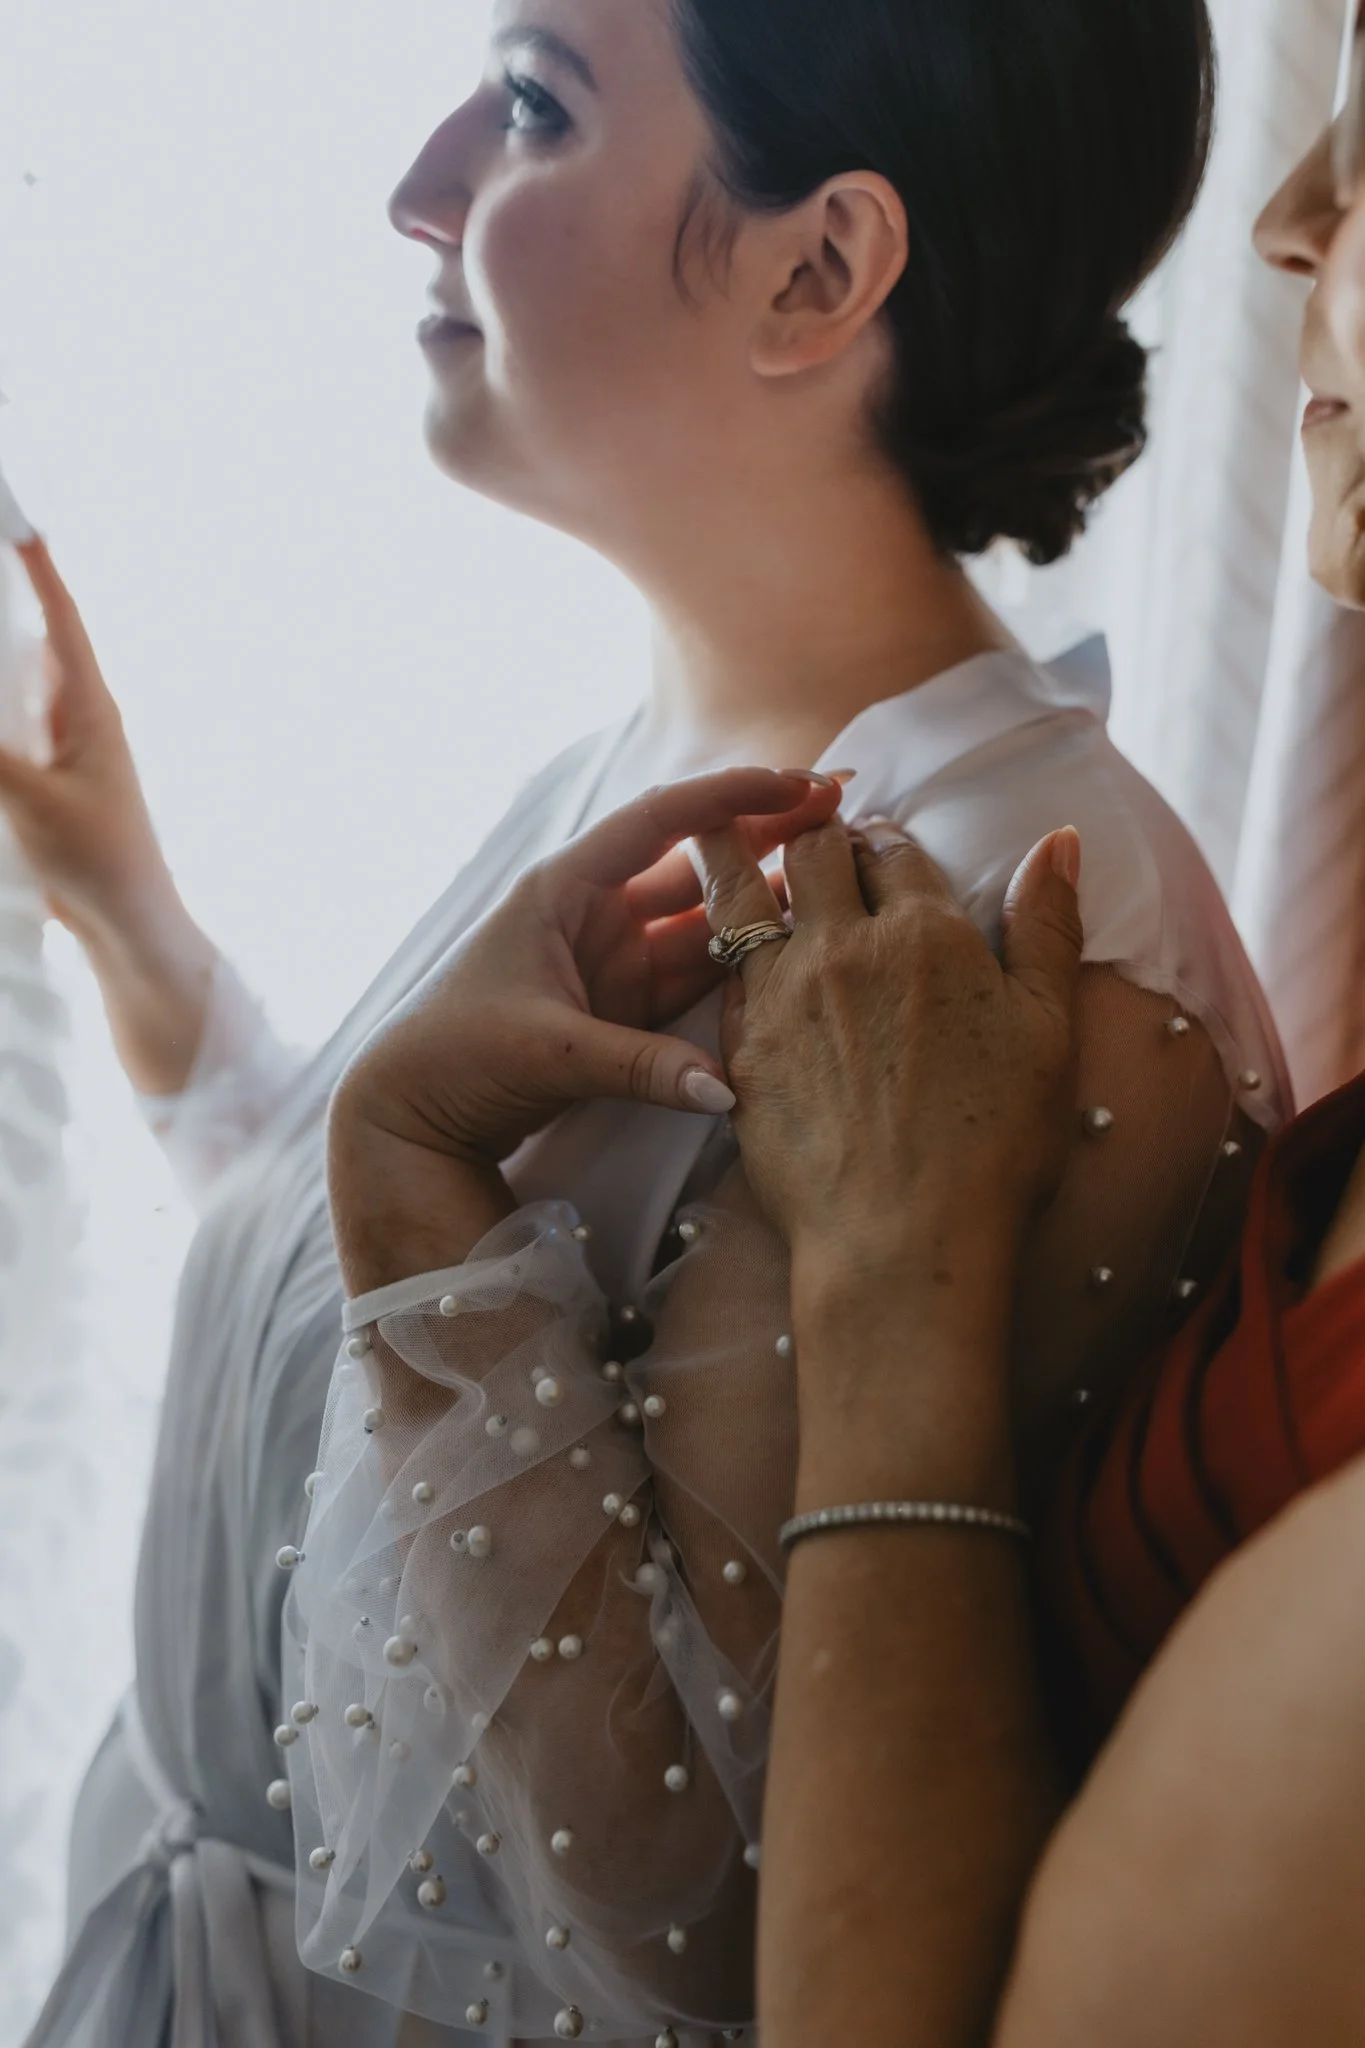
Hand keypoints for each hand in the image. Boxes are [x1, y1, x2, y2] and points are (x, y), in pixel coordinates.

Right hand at [1, 540, 179, 944]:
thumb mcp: (28, 799)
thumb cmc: (99, 862)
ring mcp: (66, 753)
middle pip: (35, 645)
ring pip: (18, 688)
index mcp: (91, 709)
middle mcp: (82, 721)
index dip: (38, 569)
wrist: (129, 926)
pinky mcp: (48, 785)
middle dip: (8, 606)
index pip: (62, 619)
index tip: (19, 523)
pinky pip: (10, 733)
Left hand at [328, 768, 842, 1291]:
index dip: (730, 798)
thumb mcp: (548, 1052)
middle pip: (694, 862)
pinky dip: (741, 961)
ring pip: (703, 920)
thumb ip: (640, 1066)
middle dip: (764, 833)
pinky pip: (695, 976)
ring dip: (762, 897)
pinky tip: (794, 944)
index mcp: (563, 889)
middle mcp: (593, 914)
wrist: (408, 1114)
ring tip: (836, 871)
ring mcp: (611, 962)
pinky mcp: (622, 1010)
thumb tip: (726, 1089)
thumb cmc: (454, 1058)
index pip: (660, 822)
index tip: (797, 783)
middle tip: (839, 806)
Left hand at [694, 815, 1084, 1275]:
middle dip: (815, 832)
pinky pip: (723, 971)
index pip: (893, 849)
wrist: (902, 1241)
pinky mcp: (740, 1050)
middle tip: (815, 835)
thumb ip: (1047, 928)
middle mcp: (844, 948)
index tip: (880, 843)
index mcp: (926, 934)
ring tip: (729, 840)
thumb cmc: (993, 1145)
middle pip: (815, 853)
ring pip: (746, 895)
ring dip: (743, 860)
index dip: (886, 839)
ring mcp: (782, 997)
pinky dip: (726, 945)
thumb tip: (1058, 840)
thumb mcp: (1049, 1030)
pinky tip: (730, 949)